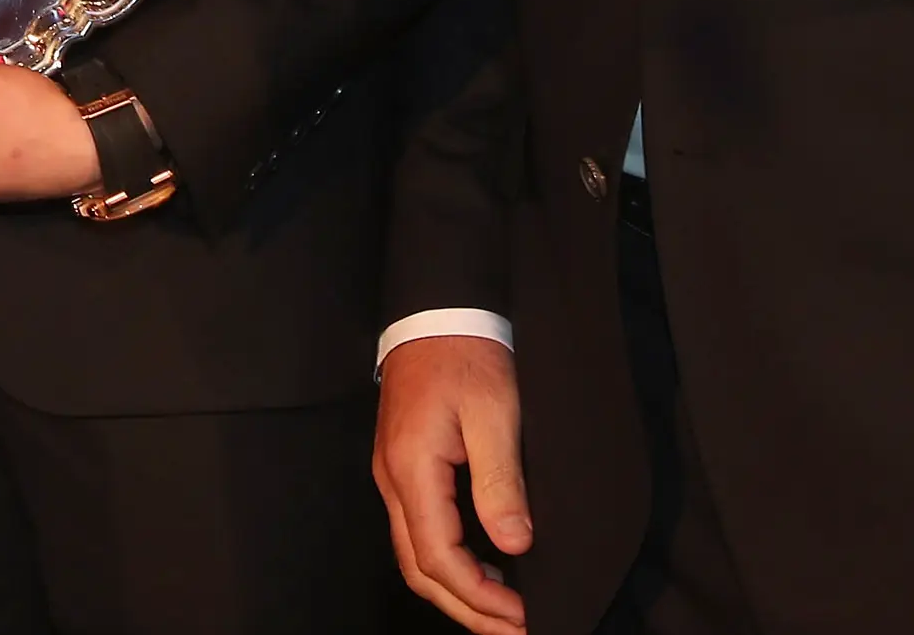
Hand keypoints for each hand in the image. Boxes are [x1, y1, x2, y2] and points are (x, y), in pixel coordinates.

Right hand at [374, 334, 530, 631]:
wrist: (436, 310)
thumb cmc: (466, 353)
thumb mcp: (494, 413)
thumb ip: (500, 481)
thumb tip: (513, 544)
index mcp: (411, 469)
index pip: (438, 557)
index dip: (480, 596)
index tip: (521, 615)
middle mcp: (392, 479)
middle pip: (419, 569)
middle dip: (466, 609)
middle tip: (514, 630)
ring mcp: (393, 474)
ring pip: (415, 555)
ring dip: (456, 590)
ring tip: (503, 611)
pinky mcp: (404, 467)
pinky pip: (418, 532)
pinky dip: (449, 563)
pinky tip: (484, 567)